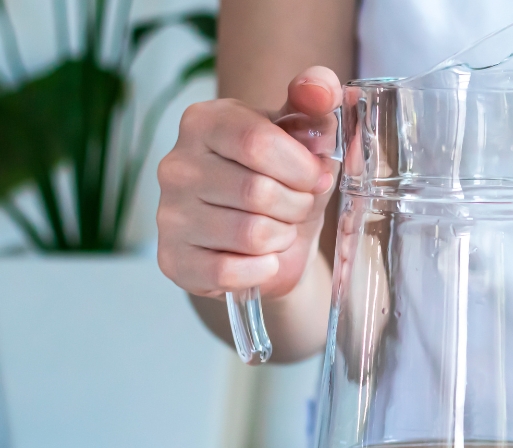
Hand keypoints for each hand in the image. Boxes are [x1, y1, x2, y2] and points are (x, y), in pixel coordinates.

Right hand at [157, 66, 341, 299]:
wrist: (273, 240)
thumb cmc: (288, 180)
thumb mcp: (308, 138)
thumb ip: (317, 103)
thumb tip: (322, 87)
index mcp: (204, 121)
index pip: (258, 142)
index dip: (301, 168)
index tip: (316, 176)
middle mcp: (176, 165)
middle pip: (258, 192)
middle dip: (296, 206)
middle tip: (296, 207)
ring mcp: (168, 215)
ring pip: (251, 234)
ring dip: (282, 238)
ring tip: (279, 229)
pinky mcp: (173, 260)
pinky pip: (230, 273)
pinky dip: (262, 270)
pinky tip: (262, 259)